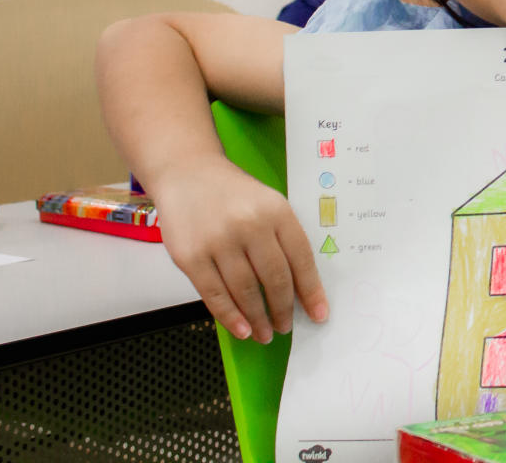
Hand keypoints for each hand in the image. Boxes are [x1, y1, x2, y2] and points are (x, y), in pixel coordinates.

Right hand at [153, 156, 328, 342]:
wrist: (186, 173)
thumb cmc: (233, 194)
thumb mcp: (268, 204)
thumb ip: (283, 238)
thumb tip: (300, 287)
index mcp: (276, 211)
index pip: (301, 258)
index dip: (311, 291)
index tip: (318, 314)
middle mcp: (249, 225)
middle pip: (275, 278)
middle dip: (283, 309)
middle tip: (286, 326)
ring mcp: (218, 241)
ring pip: (245, 291)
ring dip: (258, 318)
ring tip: (265, 333)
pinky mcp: (190, 256)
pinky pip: (214, 294)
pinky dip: (230, 317)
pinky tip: (242, 329)